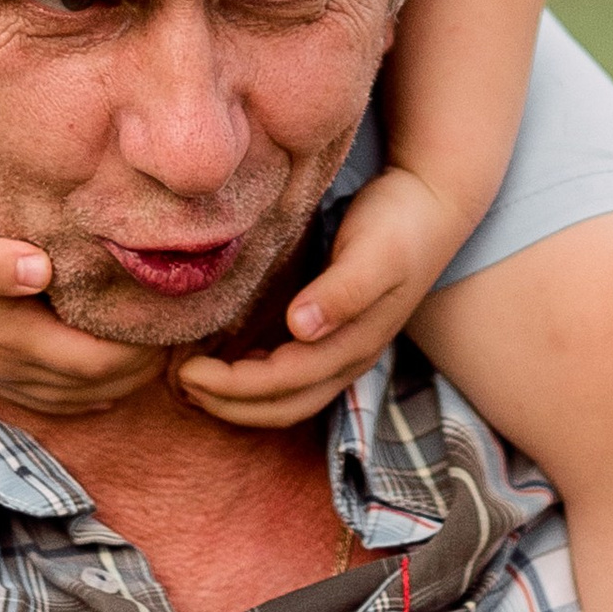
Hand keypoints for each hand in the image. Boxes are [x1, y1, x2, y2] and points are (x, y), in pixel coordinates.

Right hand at [0, 175, 158, 414]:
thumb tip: (35, 271)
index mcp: (11, 335)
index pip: (98, 364)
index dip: (145, 351)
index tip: (179, 320)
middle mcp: (6, 362)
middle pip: (96, 386)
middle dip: (144, 367)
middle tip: (184, 332)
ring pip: (74, 396)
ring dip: (121, 381)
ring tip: (159, 351)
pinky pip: (48, 394)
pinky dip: (86, 391)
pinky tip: (108, 377)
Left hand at [175, 165, 467, 430]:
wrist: (434, 205)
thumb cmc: (400, 223)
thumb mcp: (374, 253)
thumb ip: (342, 292)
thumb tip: (301, 327)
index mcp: (354, 344)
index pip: (282, 384)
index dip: (232, 387)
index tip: (186, 370)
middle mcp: (348, 358)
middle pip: (282, 406)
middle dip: (227, 404)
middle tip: (178, 383)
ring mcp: (343, 350)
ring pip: (285, 399)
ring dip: (237, 400)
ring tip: (190, 381)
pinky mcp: (335, 334)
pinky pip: (288, 376)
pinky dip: (251, 381)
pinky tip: (223, 361)